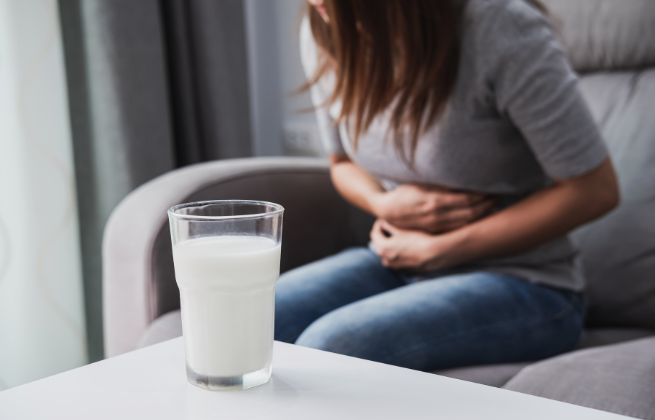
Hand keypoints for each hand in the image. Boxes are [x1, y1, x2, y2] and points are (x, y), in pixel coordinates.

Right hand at [370, 184, 493, 233]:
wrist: (387, 210)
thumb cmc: (404, 192)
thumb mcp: (420, 183)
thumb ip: (440, 183)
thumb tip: (461, 179)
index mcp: (435, 200)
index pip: (467, 199)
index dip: (483, 195)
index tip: (492, 188)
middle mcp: (437, 215)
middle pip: (471, 212)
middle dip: (487, 205)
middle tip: (498, 197)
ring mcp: (437, 225)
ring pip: (466, 222)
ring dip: (482, 215)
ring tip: (493, 206)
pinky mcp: (435, 231)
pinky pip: (458, 228)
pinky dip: (470, 223)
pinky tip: (478, 218)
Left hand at [370, 219, 453, 270]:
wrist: (434, 254)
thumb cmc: (418, 240)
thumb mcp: (402, 231)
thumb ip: (389, 227)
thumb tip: (382, 223)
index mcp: (383, 248)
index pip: (374, 234)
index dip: (378, 225)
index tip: (383, 220)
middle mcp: (386, 260)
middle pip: (378, 245)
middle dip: (381, 236)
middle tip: (388, 227)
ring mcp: (394, 267)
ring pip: (386, 254)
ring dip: (388, 246)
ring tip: (396, 238)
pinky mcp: (403, 271)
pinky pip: (395, 261)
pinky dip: (396, 254)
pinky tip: (405, 248)